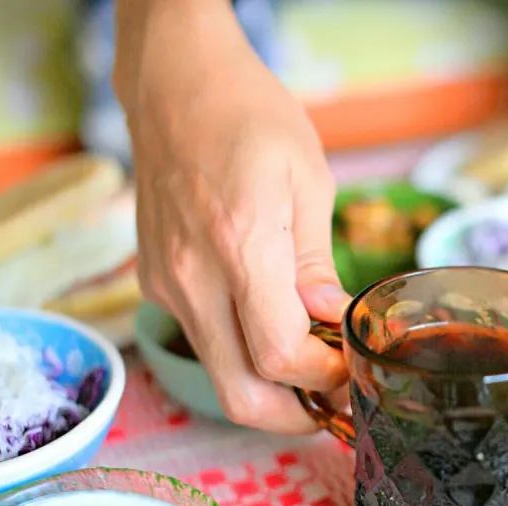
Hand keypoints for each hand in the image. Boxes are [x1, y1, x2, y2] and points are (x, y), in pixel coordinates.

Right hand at [115, 2, 348, 432]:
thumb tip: (332, 326)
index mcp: (240, 246)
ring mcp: (166, 283)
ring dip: (268, 385)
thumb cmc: (250, 118)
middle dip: (291, 418)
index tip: (353, 366)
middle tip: (331, 405)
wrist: (175, 85)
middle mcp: (192, 277)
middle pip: (239, 394)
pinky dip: (241, 349)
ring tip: (312, 362)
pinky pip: (202, 337)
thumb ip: (317, 268)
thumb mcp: (308, 182)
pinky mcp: (154, 281)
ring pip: (219, 372)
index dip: (326, 378)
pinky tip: (272, 322)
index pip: (281, 357)